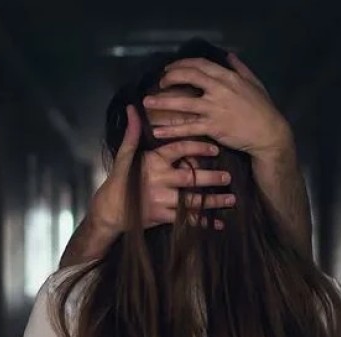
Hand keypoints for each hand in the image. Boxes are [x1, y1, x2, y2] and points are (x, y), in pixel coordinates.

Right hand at [89, 105, 234, 234]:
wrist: (109, 212)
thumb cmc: (119, 182)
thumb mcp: (123, 156)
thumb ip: (132, 134)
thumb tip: (132, 109)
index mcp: (153, 162)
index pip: (179, 150)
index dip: (198, 148)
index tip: (215, 149)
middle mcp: (158, 180)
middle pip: (190, 177)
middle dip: (211, 177)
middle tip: (228, 177)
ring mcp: (161, 200)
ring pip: (192, 200)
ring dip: (213, 201)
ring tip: (231, 198)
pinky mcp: (162, 217)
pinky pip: (187, 220)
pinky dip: (204, 222)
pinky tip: (218, 223)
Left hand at [142, 53, 294, 164]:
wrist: (269, 134)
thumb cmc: (263, 109)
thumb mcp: (254, 84)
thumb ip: (240, 68)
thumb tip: (229, 55)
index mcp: (228, 77)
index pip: (200, 65)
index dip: (182, 64)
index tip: (170, 68)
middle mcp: (219, 90)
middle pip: (189, 77)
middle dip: (170, 77)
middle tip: (160, 82)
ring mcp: (214, 109)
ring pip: (183, 103)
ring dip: (163, 101)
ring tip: (147, 102)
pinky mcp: (212, 128)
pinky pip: (187, 127)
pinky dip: (171, 129)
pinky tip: (157, 131)